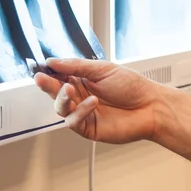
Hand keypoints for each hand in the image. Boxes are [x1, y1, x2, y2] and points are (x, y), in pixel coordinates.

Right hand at [35, 58, 159, 143]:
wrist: (151, 107)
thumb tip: (52, 61)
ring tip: (69, 89)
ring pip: (59, 107)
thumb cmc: (132, 87)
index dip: (47, 72)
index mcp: (82, 79)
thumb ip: (76, 66)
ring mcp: (83, 112)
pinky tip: (91, 102)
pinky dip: (79, 111)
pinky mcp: (87, 128)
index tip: (39, 68)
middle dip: (47, 85)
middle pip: (55, 91)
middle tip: (41, 78)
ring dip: (61, 98)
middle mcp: (80, 96)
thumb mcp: (102, 69)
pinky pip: (73, 121)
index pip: (58, 75)